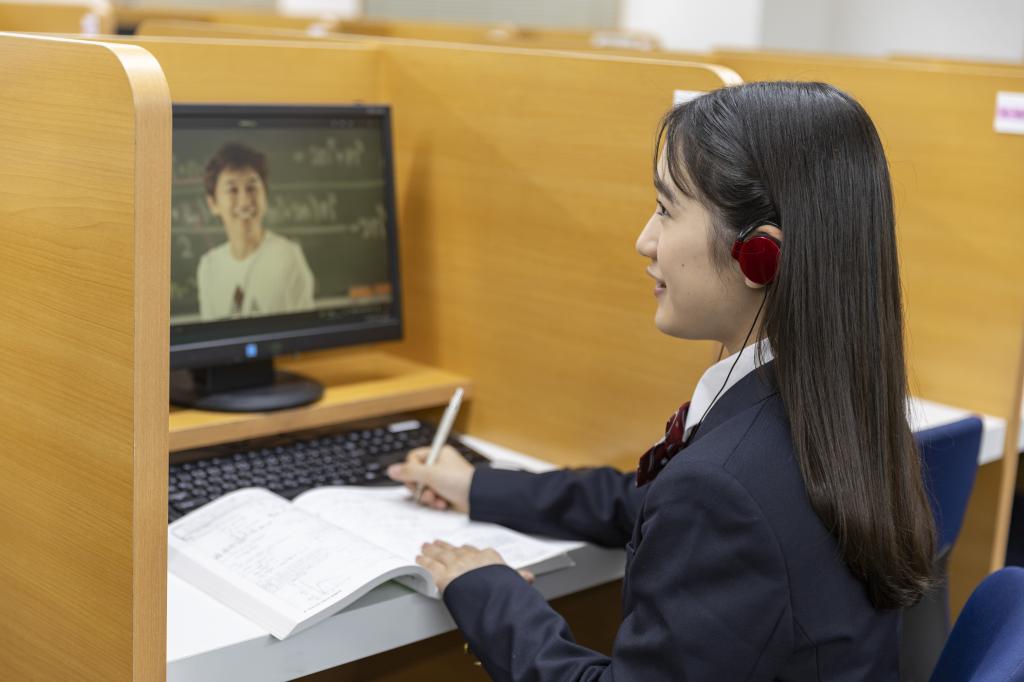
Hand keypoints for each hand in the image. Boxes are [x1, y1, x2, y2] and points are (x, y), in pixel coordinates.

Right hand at [387, 445, 474, 511]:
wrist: (478, 498)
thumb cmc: (459, 481)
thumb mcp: (430, 474)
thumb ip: (409, 472)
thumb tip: (392, 470)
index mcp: (438, 454)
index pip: (413, 458)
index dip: (410, 469)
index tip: (415, 478)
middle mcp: (440, 466)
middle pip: (416, 475)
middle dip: (419, 487)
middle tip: (426, 490)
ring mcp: (443, 480)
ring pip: (423, 488)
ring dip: (427, 497)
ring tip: (436, 499)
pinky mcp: (446, 493)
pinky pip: (431, 497)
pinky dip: (435, 502)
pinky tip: (443, 504)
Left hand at [417, 540, 534, 592]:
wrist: (495, 597)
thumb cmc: (506, 591)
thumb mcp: (515, 582)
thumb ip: (519, 578)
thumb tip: (530, 577)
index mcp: (488, 558)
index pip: (475, 552)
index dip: (466, 550)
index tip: (462, 548)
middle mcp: (471, 558)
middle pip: (454, 550)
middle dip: (444, 547)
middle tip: (436, 542)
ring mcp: (456, 566)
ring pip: (440, 555)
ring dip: (431, 551)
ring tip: (424, 547)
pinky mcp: (443, 576)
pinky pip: (431, 567)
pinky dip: (423, 563)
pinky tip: (418, 559)